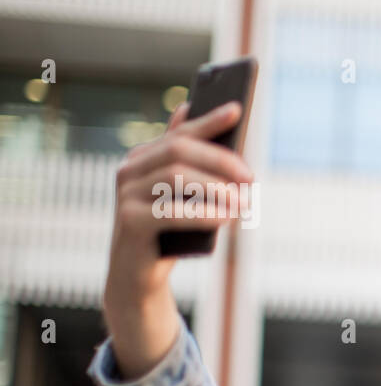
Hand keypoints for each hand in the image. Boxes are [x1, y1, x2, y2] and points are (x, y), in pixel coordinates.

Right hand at [103, 100, 253, 378]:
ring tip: (244, 203)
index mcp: (143, 157)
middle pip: (180, 152)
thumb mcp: (182, 196)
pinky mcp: (129, 222)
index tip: (238, 110)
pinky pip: (172, 212)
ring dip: (217, 189)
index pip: (180, 133)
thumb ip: (187, 161)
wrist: (140, 275)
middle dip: (220, 161)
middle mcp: (129, 170)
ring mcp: (125, 195)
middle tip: (250, 177)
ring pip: (177, 178)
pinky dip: (204, 213)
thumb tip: (188, 110)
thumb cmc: (168, 231)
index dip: (209, 121)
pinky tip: (228, 218)